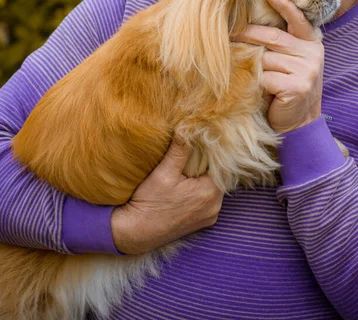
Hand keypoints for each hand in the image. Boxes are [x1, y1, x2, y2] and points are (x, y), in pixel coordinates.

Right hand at [111, 139, 223, 254]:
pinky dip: (200, 191)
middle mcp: (215, 207)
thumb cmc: (149, 203)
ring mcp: (209, 217)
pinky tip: (185, 186)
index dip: (210, 153)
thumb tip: (188, 127)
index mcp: (210, 193)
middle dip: (206, 166)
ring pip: (212, 188)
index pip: (219, 165)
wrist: (135, 233)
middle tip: (192, 154)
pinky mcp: (202, 223)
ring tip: (187, 169)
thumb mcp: (164, 173)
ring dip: (202, 178)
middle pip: (217, 177)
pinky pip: (206, 200)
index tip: (200, 143)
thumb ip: (179, 150)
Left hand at [235, 0, 323, 133]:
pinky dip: (256, 83)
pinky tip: (256, 90)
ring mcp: (307, 70)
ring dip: (250, 65)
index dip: (284, 5)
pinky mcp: (297, 87)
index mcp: (312, 43)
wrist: (300, 124)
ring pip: (266, 59)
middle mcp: (313, 54)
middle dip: (248, 34)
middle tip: (229, 32)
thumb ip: (279, 45)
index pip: (298, 20)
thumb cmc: (287, 89)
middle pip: (273, 37)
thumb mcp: (288, 63)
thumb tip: (247, 27)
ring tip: (242, 71)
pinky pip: (265, 78)